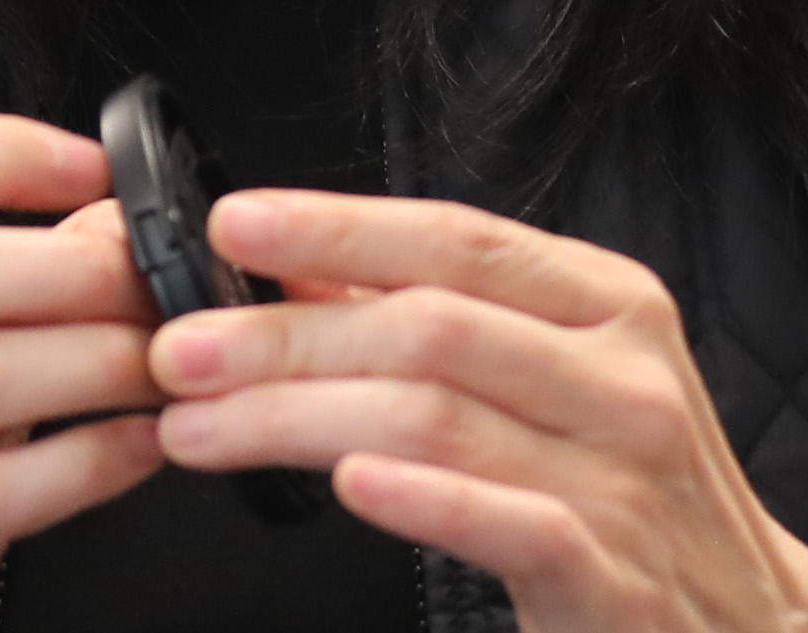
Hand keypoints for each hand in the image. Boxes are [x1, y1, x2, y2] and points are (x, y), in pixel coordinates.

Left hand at [144, 189, 807, 632]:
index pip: (454, 237)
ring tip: (200, 428)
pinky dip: (418, 498)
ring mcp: (629, 477)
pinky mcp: (619, 582)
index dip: (337, 225)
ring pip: (437, 415)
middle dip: (281, 334)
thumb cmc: (631, 496)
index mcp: (606, 302)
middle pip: (426, 324)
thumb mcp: (558, 382)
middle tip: (176, 350)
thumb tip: (296, 271)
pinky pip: (508, 522)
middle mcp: (626, 373)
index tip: (232, 225)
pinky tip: (343, 484)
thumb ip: (442, 321)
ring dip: (298, 417)